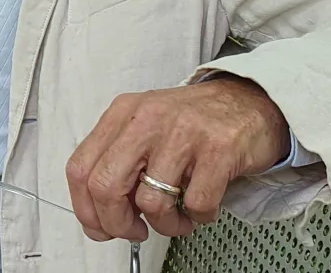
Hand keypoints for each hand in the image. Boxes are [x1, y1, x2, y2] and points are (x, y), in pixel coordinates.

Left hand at [65, 76, 289, 241]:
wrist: (249, 101)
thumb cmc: (194, 121)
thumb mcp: (145, 126)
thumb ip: (119, 161)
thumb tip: (101, 214)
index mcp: (123, 113)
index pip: (80, 168)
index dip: (87, 209)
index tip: (101, 227)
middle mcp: (147, 118)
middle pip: (105, 186)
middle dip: (117, 224)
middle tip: (135, 230)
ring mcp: (183, 132)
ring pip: (150, 202)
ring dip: (164, 225)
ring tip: (177, 218)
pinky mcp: (218, 150)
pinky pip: (195, 204)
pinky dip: (198, 217)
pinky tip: (201, 206)